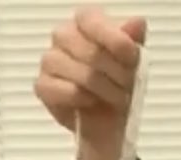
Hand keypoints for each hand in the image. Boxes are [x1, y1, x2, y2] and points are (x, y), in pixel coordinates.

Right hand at [34, 7, 146, 144]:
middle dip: (117, 73)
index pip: (92, 20)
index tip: (133, 59)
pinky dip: (87, 100)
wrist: (108, 117)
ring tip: (115, 97)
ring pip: (83, 75)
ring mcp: (50, 60)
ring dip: (106, 90)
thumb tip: (137, 23)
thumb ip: (133, 38)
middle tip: (128, 85)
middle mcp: (63, 36)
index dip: (116, 41)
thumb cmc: (118, 81)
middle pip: (92, 52)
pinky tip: (92, 101)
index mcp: (85, 21)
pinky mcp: (43, 85)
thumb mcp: (134, 58)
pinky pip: (69, 92)